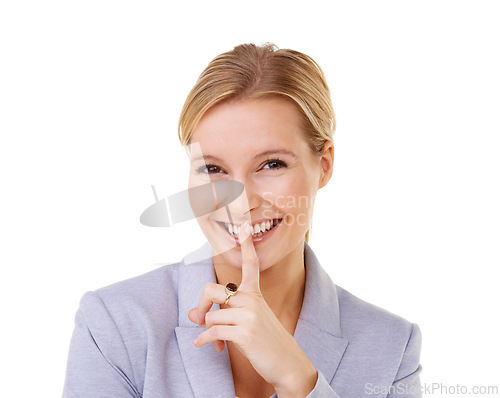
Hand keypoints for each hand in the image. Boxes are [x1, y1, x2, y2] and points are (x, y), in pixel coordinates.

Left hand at [188, 221, 317, 396]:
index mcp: (255, 294)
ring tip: (216, 342)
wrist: (288, 364)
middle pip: (212, 289)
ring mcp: (249, 316)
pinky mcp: (244, 333)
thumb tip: (191, 314)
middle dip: (201, 304)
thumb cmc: (266, 342)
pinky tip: (203, 346)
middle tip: (201, 318)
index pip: (251, 265)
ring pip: (209, 316)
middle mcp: (252, 300)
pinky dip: (204, 341)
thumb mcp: (245, 323)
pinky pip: (212, 332)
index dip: (246, 246)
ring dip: (207, 331)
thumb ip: (220, 314)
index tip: (244, 227)